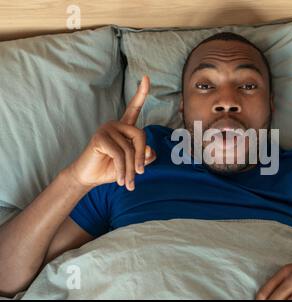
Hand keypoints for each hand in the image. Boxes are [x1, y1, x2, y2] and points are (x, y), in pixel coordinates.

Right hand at [67, 75, 155, 190]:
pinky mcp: (100, 137)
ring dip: (131, 170)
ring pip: (130, 149)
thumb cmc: (112, 169)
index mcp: (125, 127)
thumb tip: (150, 150)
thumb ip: (145, 156)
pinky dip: (123, 170)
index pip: (134, 108)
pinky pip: (119, 154)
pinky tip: (120, 179)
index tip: (145, 78)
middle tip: (140, 175)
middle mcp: (116, 124)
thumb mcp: (133, 164)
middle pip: (140, 135)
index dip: (141, 93)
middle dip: (141, 158)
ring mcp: (107, 129)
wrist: (90, 178)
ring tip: (127, 182)